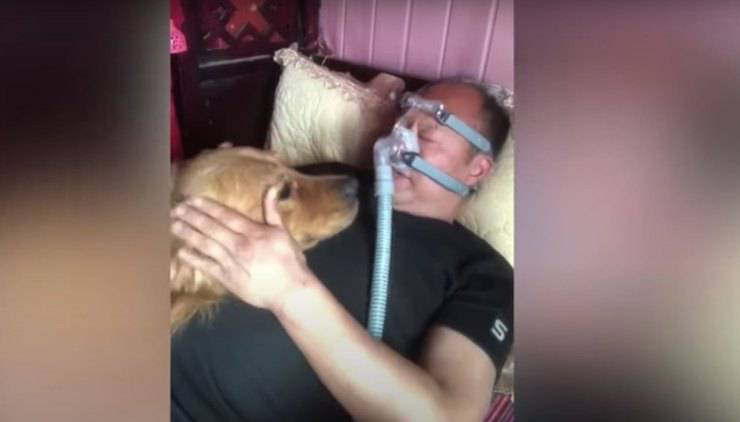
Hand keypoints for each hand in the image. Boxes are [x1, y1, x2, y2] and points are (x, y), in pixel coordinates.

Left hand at [170, 186, 312, 311]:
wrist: (290, 292)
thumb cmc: (290, 262)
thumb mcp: (283, 233)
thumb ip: (273, 211)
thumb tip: (272, 188)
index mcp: (253, 232)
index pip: (225, 215)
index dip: (207, 207)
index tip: (192, 200)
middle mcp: (240, 245)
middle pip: (211, 227)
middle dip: (192, 217)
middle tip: (175, 208)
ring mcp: (232, 263)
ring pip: (205, 244)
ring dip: (188, 234)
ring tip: (173, 224)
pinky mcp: (228, 279)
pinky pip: (207, 266)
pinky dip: (194, 259)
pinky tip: (181, 251)